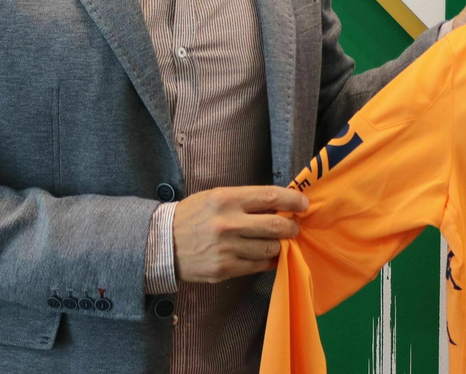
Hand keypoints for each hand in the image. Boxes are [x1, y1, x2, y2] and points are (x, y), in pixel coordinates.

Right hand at [173, 185, 307, 283]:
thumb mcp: (215, 197)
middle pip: (275, 225)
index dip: (293, 200)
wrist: (162, 243)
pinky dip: (268, 262)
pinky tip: (267, 256)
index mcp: (226, 198)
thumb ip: (245, 200)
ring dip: (280, 245)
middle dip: (291, 227)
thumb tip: (279, 204)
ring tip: (279, 242)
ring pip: (270, 248)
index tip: (303, 204)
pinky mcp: (224, 269)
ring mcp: (227, 248)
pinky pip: (257, 266)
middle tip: (294, 227)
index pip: (271, 196)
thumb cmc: (193, 216)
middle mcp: (228, 223)